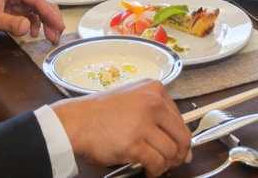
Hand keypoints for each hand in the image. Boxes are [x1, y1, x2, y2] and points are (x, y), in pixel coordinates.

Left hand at [0, 0, 65, 42]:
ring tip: (50, 38)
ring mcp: (18, 0)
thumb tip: (28, 27)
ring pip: (39, 11)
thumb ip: (8, 22)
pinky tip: (33, 34)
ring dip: (46, 24)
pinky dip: (36, 26)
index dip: (49, 13)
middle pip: (41, 3)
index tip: (59, 25)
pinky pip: (31, 17)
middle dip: (51, 19)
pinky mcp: (15, 10)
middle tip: (56, 35)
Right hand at [53, 80, 192, 175]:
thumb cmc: (99, 114)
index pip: (180, 118)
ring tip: (157, 166)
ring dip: (166, 164)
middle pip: (182, 136)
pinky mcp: (134, 142)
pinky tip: (149, 170)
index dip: (182, 138)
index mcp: (154, 89)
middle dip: (179, 154)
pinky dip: (155, 170)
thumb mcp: (132, 100)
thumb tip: (180, 143)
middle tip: (173, 162)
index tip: (180, 148)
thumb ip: (156, 116)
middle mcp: (152, 102)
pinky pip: (156, 162)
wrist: (75, 122)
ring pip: (171, 151)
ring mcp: (143, 122)